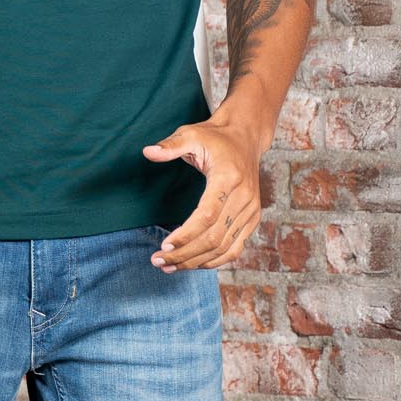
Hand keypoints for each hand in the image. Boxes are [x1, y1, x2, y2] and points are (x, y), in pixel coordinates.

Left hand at [142, 121, 261, 269]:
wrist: (246, 138)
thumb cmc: (215, 138)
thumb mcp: (191, 134)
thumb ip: (170, 145)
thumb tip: (147, 151)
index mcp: (229, 177)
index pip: (207, 216)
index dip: (186, 235)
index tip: (164, 245)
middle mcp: (245, 197)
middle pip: (214, 237)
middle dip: (185, 254)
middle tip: (159, 261)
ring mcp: (251, 210)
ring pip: (224, 248)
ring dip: (196, 262)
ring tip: (170, 266)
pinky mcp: (252, 218)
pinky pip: (235, 248)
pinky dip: (214, 261)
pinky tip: (193, 264)